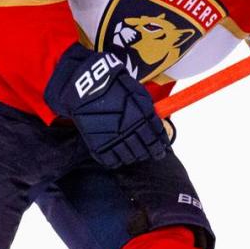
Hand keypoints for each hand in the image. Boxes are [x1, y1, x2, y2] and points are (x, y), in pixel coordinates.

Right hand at [45, 44, 169, 167]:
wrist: (88, 87)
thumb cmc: (116, 87)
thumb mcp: (139, 95)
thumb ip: (149, 112)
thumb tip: (157, 126)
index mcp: (144, 117)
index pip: (157, 139)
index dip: (160, 146)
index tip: (161, 149)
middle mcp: (131, 130)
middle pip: (145, 150)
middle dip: (149, 153)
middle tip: (150, 153)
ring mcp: (115, 139)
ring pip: (130, 157)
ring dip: (135, 156)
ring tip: (135, 154)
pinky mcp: (99, 145)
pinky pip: (112, 161)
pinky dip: (117, 161)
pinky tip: (119, 156)